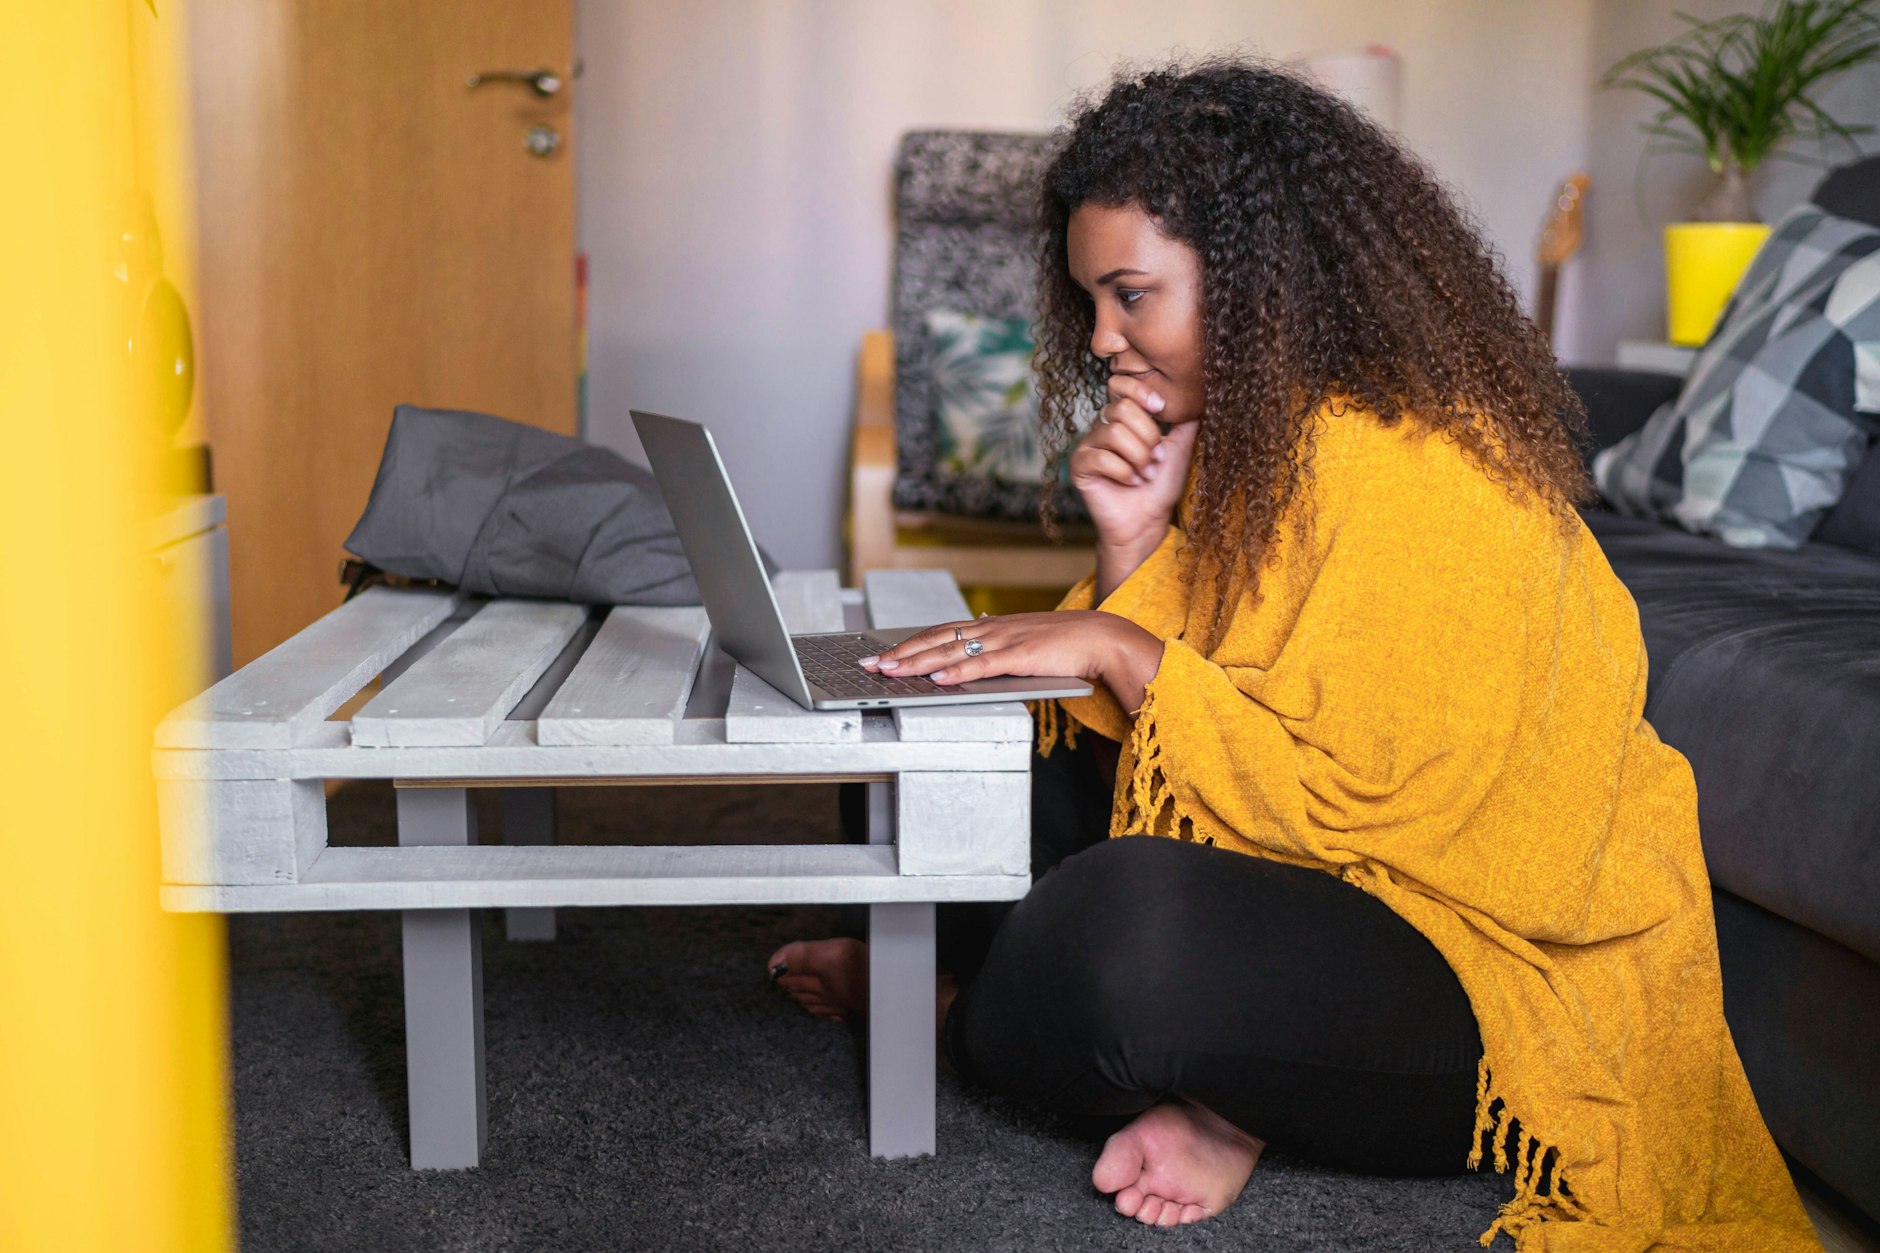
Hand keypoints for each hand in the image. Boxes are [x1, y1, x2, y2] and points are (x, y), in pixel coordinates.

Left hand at [859, 610, 1164, 711]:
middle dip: (900, 652)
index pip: (941, 632)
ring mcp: (1005, 640)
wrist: (1103, 638)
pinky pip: (982, 664)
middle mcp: (993, 628)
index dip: (909, 642)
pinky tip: (937, 677)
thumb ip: (997, 648)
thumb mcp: (1024, 643)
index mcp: (993, 626)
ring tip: (890, 671)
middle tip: (870, 664)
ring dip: (917, 661)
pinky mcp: (1021, 656)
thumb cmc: (1066, 646)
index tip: (882, 653)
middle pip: (937, 639)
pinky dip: (957, 670)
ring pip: (952, 649)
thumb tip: (972, 653)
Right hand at [1070, 373, 1199, 553]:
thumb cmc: (1160, 487)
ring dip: (1138, 457)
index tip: (1160, 408)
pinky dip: (1124, 473)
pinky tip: (1130, 483)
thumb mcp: (1178, 450)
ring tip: (1145, 474)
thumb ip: (1184, 422)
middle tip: (1155, 460)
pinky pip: (1102, 458)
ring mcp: (1087, 446)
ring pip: (1114, 433)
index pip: (1121, 387)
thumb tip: (1194, 396)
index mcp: (1122, 419)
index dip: (1140, 392)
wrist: (1147, 522)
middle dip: (1147, 436)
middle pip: (1121, 409)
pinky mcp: (1078, 466)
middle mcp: (1102, 427)